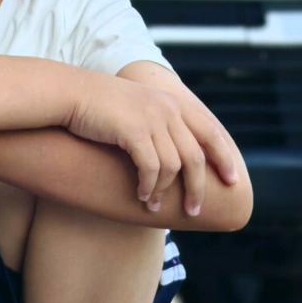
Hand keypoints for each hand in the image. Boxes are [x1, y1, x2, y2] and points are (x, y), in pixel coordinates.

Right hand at [65, 76, 238, 215]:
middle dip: (198, 187)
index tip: (233, 180)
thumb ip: (157, 121)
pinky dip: (148, 187)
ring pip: (173, 166)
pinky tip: (142, 196)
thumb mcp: (136, 108)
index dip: (224, 157)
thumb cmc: (98, 106)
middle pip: (196, 155)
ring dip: (165, 192)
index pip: (211, 131)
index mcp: (172, 102)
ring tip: (154, 206)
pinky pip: (151, 168)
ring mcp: (152, 118)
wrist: (68, 93)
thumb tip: (172, 152)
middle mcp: (167, 108)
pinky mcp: (134, 130)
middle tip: (194, 209)